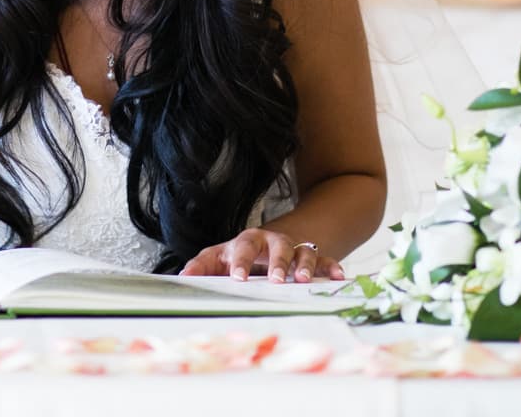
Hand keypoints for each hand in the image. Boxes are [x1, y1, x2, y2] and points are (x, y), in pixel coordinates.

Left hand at [178, 228, 344, 282]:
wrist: (268, 242)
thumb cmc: (238, 255)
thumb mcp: (218, 258)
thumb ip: (201, 266)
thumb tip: (182, 277)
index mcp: (248, 241)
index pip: (243, 247)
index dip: (241, 261)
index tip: (238, 278)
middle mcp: (273, 242)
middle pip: (277, 246)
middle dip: (278, 262)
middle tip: (277, 280)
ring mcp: (294, 248)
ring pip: (303, 251)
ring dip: (305, 264)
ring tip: (305, 280)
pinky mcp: (312, 257)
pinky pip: (325, 259)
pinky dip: (332, 267)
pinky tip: (339, 277)